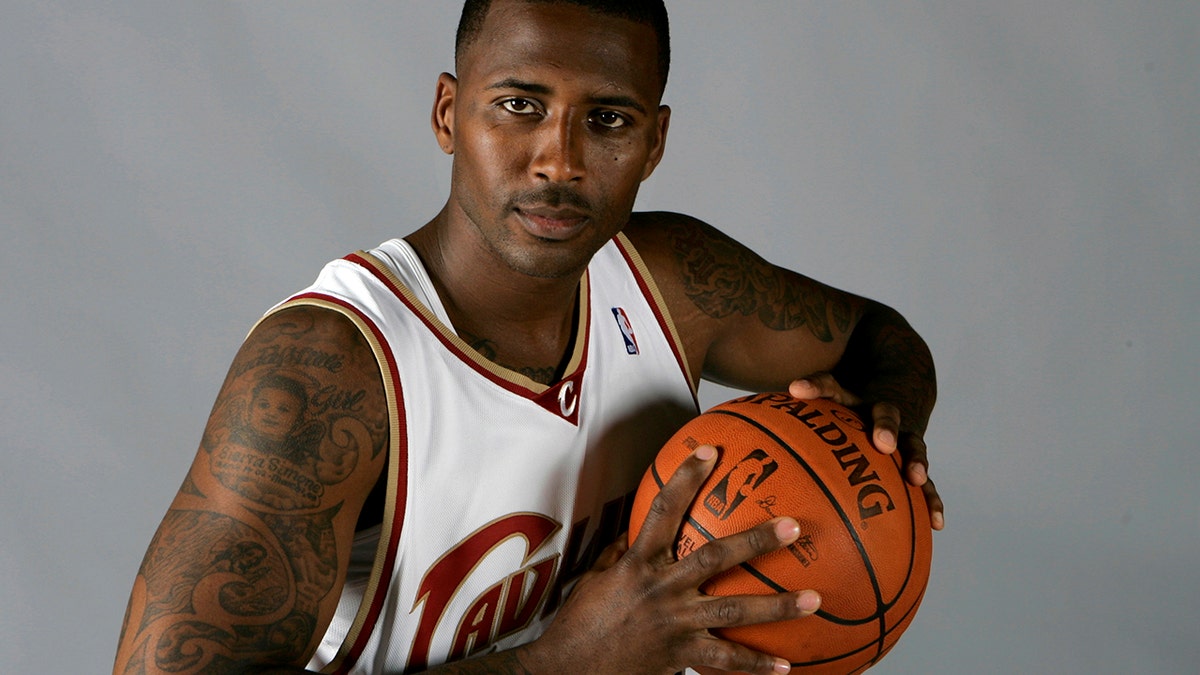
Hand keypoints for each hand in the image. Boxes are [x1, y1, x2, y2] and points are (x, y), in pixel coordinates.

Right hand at [521, 446, 820, 674]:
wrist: (569, 670)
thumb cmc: (579, 623)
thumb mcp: (595, 579)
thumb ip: (621, 555)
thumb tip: (637, 531)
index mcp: (637, 563)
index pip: (663, 510)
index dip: (686, 479)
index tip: (711, 453)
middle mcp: (661, 588)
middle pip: (715, 558)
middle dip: (757, 541)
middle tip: (793, 527)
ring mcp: (674, 623)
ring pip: (734, 612)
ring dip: (778, 606)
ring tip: (815, 599)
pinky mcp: (680, 656)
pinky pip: (725, 661)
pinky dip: (756, 665)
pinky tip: (786, 667)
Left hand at [789, 375, 944, 530]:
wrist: (899, 374)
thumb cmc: (841, 399)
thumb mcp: (815, 395)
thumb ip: (777, 412)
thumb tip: (726, 434)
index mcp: (850, 395)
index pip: (832, 383)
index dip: (814, 386)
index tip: (796, 390)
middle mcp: (879, 410)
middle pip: (884, 413)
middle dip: (883, 426)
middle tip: (880, 442)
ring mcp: (901, 432)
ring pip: (911, 444)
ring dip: (914, 460)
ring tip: (916, 479)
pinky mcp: (912, 454)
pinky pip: (925, 480)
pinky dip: (931, 499)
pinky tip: (937, 523)